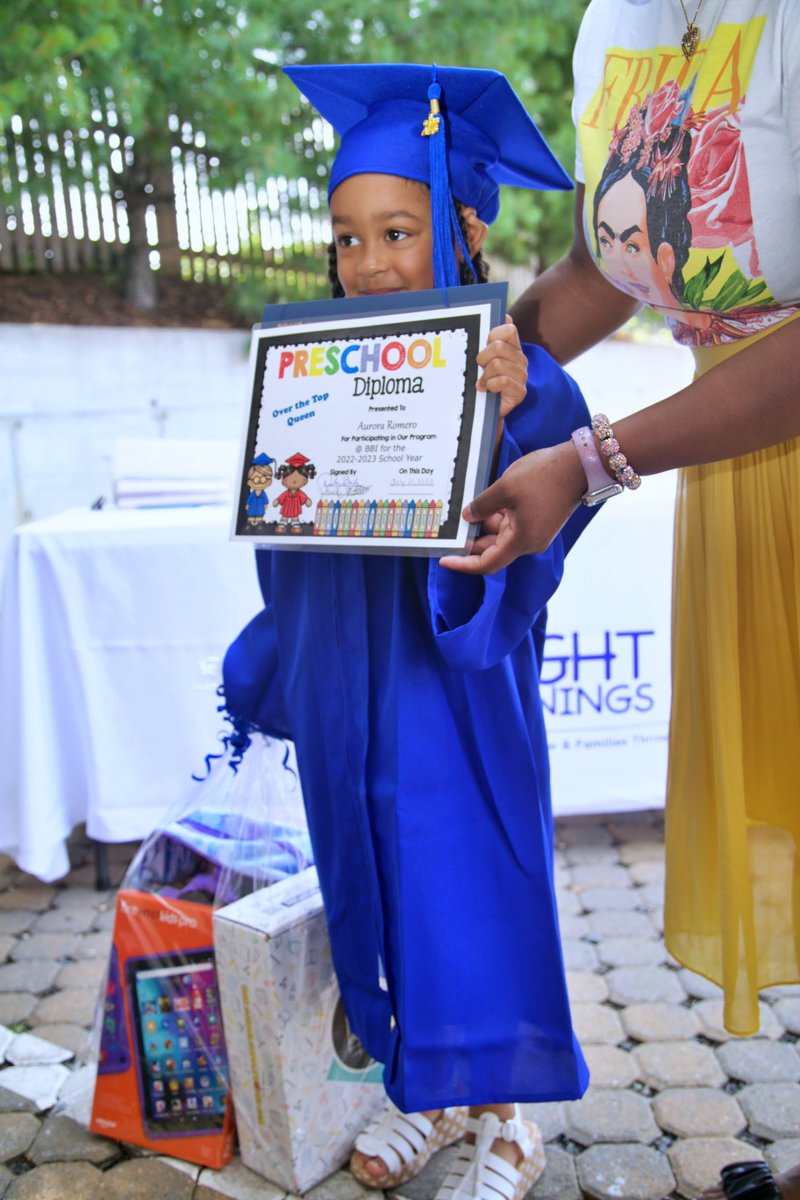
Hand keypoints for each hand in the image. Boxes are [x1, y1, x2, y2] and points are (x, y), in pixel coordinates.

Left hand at [440, 441, 585, 574]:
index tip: (445, 560)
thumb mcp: (505, 488)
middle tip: (449, 528)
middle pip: (493, 550)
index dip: (464, 564)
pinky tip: (487, 503)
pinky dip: (498, 517)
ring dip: (485, 525)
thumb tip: (468, 516)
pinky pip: (513, 525)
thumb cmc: (544, 476)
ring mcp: (536, 532)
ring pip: (502, 535)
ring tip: (467, 508)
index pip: (487, 564)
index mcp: (521, 541)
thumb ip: (482, 505)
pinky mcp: (540, 521)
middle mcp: (530, 543)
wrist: (580, 464)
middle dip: (471, 540)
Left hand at [476, 315, 526, 419]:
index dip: (493, 335)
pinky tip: (488, 390)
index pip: (509, 330)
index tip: (485, 345)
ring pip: (497, 364)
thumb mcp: (485, 358)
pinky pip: (503, 381)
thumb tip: (507, 316)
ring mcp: (522, 376)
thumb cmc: (485, 381)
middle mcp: (521, 360)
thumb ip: (494, 338)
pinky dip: (491, 385)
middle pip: (498, 347)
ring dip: (485, 375)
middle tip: (480, 367)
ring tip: (483, 382)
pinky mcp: (520, 392)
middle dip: (483, 357)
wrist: (486, 410)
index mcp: (513, 348)